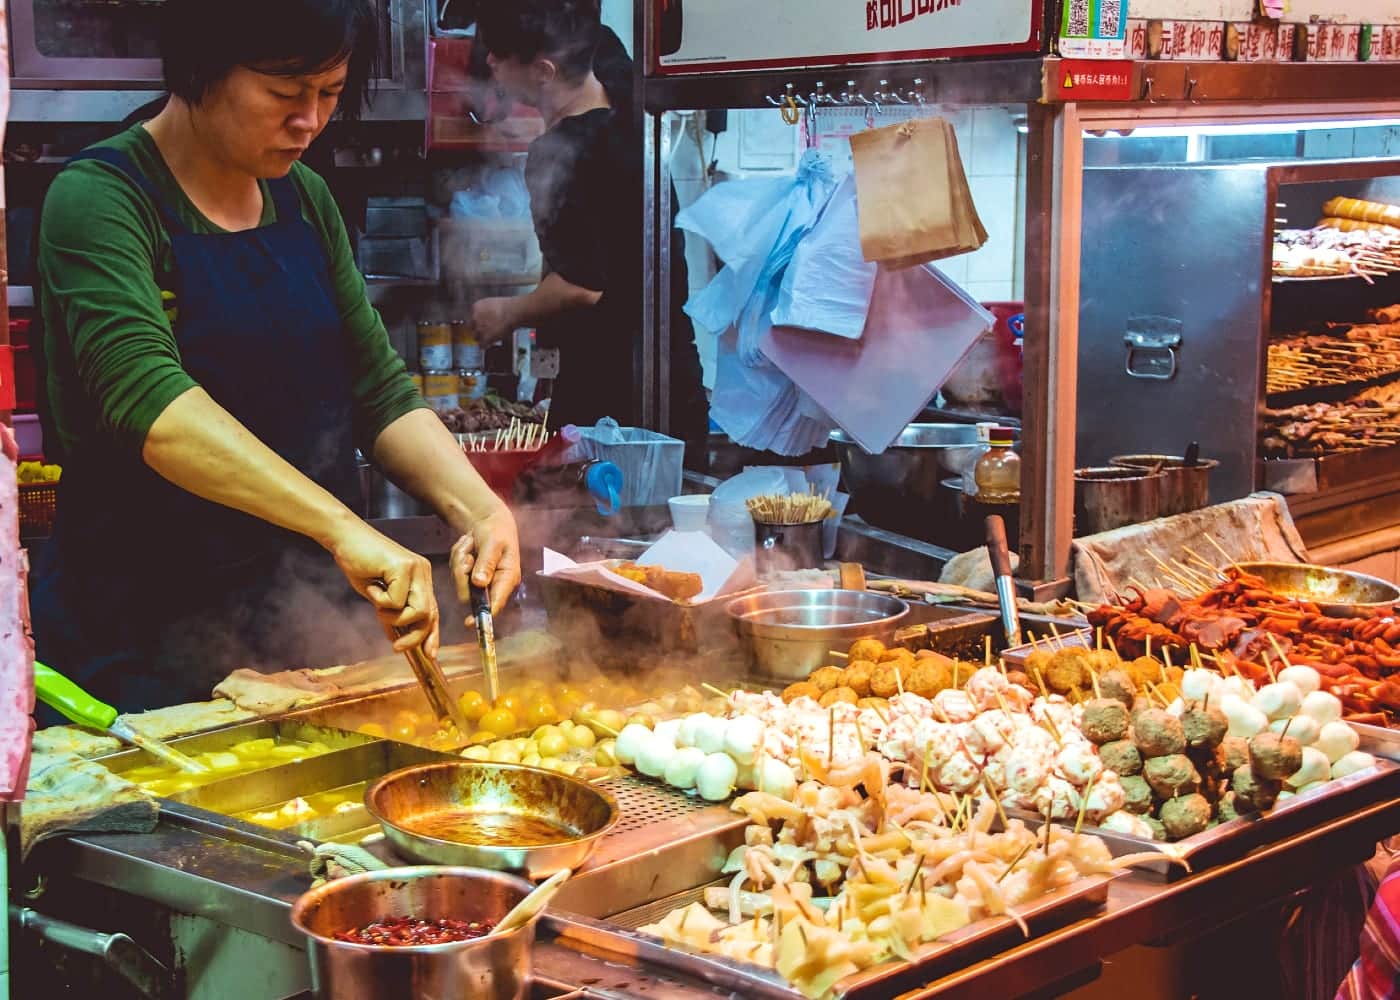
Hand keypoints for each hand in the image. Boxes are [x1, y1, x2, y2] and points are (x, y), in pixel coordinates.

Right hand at [327, 520, 439, 656]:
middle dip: (415, 636)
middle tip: (396, 648)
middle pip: (430, 614)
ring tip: (377, 604)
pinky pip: (396, 601)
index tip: (429, 654)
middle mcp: (423, 572)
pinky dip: (380, 600)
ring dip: (394, 618)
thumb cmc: (359, 564)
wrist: (345, 538)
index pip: (432, 610)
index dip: (432, 634)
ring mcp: (416, 568)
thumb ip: (389, 613)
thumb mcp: (376, 595)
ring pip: (417, 611)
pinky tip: (372, 585)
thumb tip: (395, 639)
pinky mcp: (404, 567)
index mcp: (420, 578)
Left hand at [450, 503, 521, 615]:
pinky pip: (455, 572)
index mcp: (507, 578)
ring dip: (460, 561)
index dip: (484, 615)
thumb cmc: (497, 531)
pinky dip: (457, 557)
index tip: (469, 623)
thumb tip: (480, 583)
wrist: (489, 521)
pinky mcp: (469, 576)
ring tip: (469, 545)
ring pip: (460, 582)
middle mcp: (494, 584)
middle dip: (462, 572)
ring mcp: (480, 581)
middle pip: (470, 593)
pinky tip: (467, 547)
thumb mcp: (493, 543)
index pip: (496, 603)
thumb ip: (487, 563)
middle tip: (467, 554)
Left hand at [470, 296, 518, 345]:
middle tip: (485, 332)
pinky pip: (482, 345)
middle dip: (478, 330)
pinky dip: (486, 346)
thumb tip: (490, 316)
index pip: (473, 316)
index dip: (479, 321)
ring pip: (475, 337)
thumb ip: (487, 310)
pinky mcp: (485, 338)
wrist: (513, 312)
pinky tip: (490, 344)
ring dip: (481, 338)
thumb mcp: (493, 304)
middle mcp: (475, 317)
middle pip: (471, 327)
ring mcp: (479, 328)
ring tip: (489, 339)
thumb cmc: (509, 307)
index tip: (484, 323)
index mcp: (476, 307)